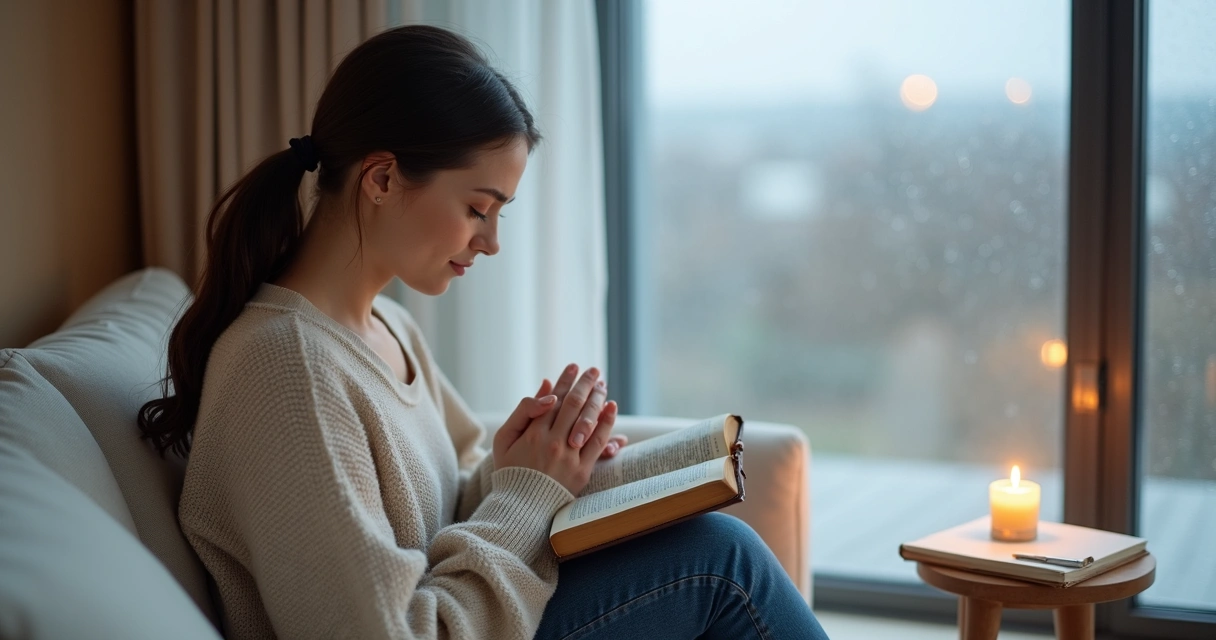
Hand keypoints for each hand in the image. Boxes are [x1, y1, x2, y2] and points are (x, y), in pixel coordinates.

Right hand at [494, 364, 626, 460]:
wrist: (521, 507)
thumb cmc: (510, 470)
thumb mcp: (504, 439)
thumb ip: (524, 412)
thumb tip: (546, 389)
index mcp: (532, 434)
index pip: (554, 399)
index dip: (564, 381)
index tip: (573, 367)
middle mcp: (552, 443)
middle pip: (573, 404)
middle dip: (584, 383)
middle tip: (593, 370)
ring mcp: (569, 457)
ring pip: (588, 420)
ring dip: (597, 398)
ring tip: (602, 384)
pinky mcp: (582, 471)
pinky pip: (598, 443)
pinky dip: (607, 423)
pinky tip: (611, 407)